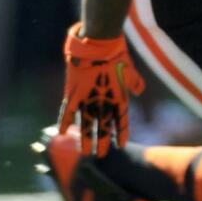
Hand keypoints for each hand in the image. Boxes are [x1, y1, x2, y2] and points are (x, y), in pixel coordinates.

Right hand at [58, 23, 145, 156]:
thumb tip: (140, 91)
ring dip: (85, 139)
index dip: (121, 133)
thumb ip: (135, 82)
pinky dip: (63, 122)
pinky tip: (61, 133)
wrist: (98, 45)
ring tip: (85, 153)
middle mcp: (103, 102)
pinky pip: (67, 112)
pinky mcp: (72, 94)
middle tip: (101, 155)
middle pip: (103, 128)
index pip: (122, 121)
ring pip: (85, 125)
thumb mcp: (130, 69)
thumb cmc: (117, 55)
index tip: (121, 146)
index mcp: (120, 97)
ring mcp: (87, 99)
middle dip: (102, 142)